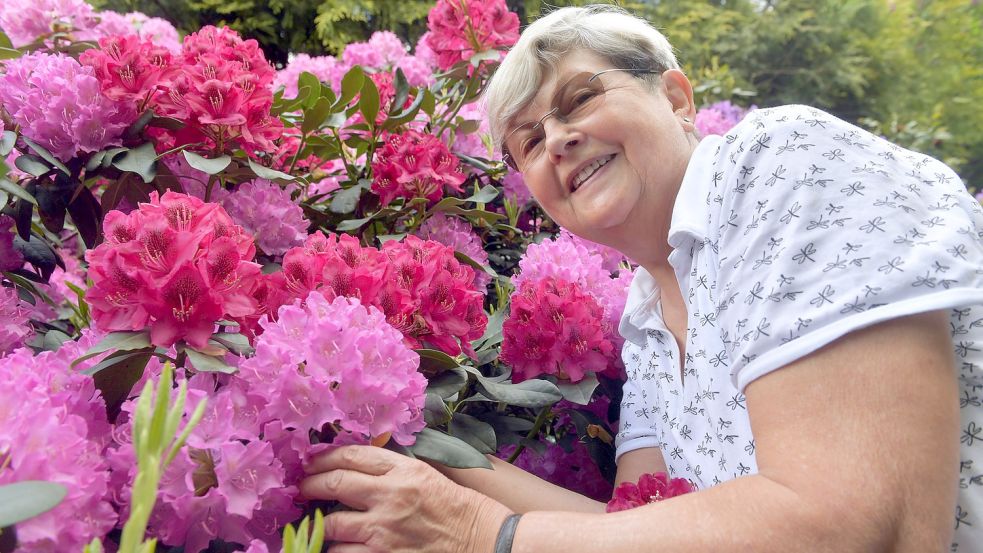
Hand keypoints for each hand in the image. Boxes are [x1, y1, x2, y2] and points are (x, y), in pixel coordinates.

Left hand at [301, 445, 512, 552]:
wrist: (485, 542)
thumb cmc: (460, 509)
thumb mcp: (428, 476)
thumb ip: (394, 470)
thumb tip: (358, 465)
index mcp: (404, 470)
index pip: (352, 455)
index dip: (324, 456)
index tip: (311, 461)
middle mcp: (390, 496)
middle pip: (334, 483)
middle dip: (310, 484)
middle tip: (302, 487)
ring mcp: (383, 530)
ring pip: (331, 523)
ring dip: (321, 523)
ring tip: (319, 522)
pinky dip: (336, 550)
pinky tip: (338, 547)